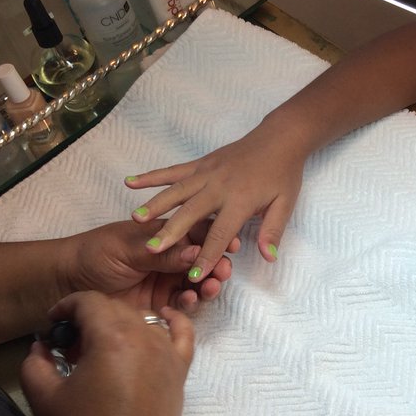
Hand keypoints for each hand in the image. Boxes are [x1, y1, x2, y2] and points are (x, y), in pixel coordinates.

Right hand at [20, 292, 193, 415]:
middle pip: (115, 308)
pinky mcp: (180, 370)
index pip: (89, 301)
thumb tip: (41, 346)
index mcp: (112, 338)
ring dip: (120, 323)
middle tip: (72, 345)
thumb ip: (35, 362)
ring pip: (143, 319)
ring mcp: (167, 353)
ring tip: (103, 348)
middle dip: (90, 318)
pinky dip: (173, 320)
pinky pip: (183, 333)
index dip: (66, 306)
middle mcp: (145, 337)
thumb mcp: (44, 396)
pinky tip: (162, 318)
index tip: (54, 324)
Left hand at [67, 219, 232, 313]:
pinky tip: (191, 300)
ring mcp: (166, 280)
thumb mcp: (127, 249)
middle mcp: (169, 257)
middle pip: (203, 259)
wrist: (67, 285)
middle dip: (216, 265)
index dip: (215, 238)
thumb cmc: (94, 255)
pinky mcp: (160, 303)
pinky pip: (183, 304)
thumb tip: (196, 252)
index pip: (197, 232)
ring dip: (208, 284)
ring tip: (210, 287)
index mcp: (164, 235)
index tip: (231, 245)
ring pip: (197, 282)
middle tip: (222, 271)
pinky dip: (191, 303)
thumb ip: (160, 253)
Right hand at [125, 123, 307, 280]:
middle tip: (152, 251)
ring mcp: (207, 173)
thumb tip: (268, 257)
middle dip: (172, 233)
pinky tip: (130, 182)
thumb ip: (273, 231)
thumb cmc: (283, 175)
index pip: (221, 234)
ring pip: (176, 191)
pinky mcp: (200, 163)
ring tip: (135, 220)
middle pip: (191, 213)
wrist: (279, 139)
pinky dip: (151, 176)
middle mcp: (219, 187)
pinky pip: (173, 171)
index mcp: (240, 201)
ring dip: (155, 205)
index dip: (208, 256)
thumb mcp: (285, 204)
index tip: (194, 276)